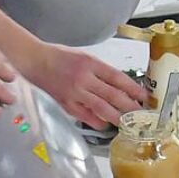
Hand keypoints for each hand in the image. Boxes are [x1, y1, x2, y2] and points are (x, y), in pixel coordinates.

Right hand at [24, 44, 146, 128]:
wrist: (34, 60)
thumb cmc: (58, 56)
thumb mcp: (83, 55)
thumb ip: (99, 70)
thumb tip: (118, 84)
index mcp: (89, 62)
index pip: (117, 77)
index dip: (133, 88)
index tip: (144, 96)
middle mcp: (84, 77)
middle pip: (113, 94)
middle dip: (130, 105)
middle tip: (142, 113)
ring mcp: (75, 92)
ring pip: (102, 108)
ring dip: (118, 116)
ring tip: (128, 122)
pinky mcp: (66, 103)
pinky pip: (86, 116)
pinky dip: (97, 121)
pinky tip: (104, 123)